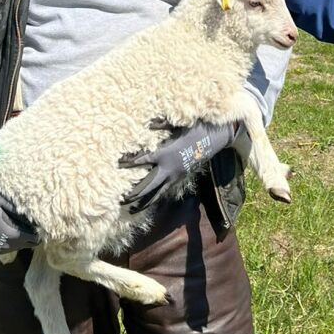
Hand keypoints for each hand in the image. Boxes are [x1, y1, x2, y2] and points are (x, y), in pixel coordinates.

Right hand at [0, 176, 39, 255]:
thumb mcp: (1, 199)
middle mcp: (3, 244)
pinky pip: (11, 246)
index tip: (41, 218)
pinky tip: (13, 226)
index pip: (33, 238)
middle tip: (34, 219)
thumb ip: (19, 209)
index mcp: (7, 232)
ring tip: (24, 221)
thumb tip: (37, 216)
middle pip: (28, 244)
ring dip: (25, 236)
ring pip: (20, 246)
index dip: (39, 229)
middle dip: (34, 233)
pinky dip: (16, 239)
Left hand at [119, 120, 238, 213]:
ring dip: (143, 202)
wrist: (216, 138)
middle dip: (133, 194)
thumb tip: (146, 124)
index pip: (142, 160)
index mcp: (165, 153)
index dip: (128, 163)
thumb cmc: (196, 128)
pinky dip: (155, 197)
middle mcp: (169, 168)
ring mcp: (175, 175)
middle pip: (147, 185)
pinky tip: (148, 202)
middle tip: (120, 200)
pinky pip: (165, 190)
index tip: (117, 165)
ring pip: (157, 193)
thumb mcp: (178, 124)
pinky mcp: (180, 178)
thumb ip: (160, 124)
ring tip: (131, 209)